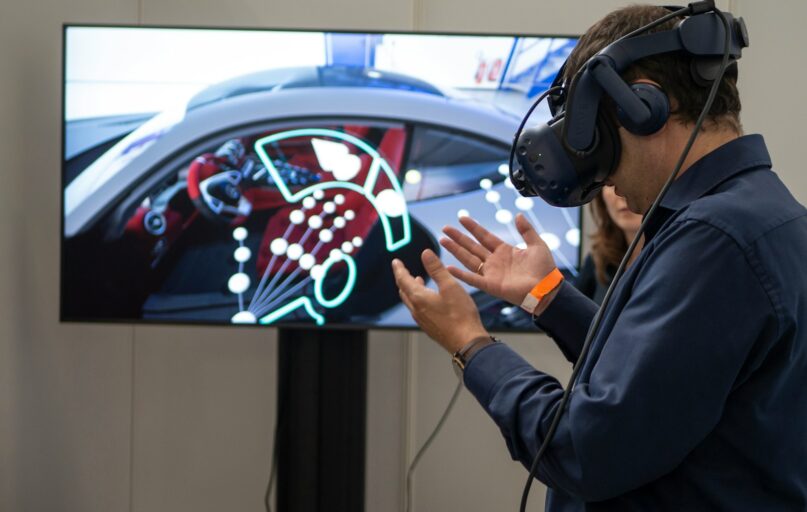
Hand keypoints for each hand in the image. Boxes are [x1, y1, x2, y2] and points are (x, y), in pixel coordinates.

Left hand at [392, 249, 488, 353]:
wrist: (466, 342)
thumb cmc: (460, 315)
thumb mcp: (450, 286)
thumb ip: (436, 269)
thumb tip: (426, 254)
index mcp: (419, 298)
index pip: (403, 279)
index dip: (399, 269)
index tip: (396, 262)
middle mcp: (416, 310)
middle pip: (404, 291)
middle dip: (403, 279)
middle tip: (403, 270)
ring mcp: (422, 320)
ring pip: (410, 301)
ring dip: (411, 289)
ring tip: (417, 281)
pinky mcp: (429, 327)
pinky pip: (418, 310)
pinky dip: (418, 300)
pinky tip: (429, 299)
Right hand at [440, 213, 556, 306]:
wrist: (546, 288)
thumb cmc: (544, 269)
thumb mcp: (537, 244)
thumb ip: (526, 230)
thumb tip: (518, 215)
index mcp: (504, 251)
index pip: (484, 236)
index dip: (473, 227)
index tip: (462, 218)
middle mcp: (495, 261)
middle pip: (472, 246)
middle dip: (458, 237)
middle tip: (445, 229)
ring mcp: (491, 273)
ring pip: (469, 259)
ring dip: (455, 251)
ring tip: (443, 241)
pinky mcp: (490, 285)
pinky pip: (472, 279)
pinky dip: (460, 274)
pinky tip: (448, 268)